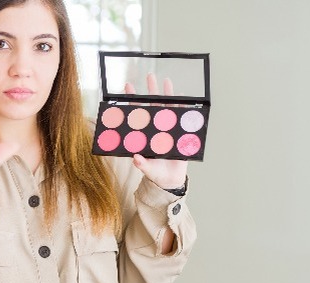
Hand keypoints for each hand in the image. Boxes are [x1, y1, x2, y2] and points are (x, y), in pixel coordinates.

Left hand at [124, 74, 187, 188]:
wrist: (170, 179)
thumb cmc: (156, 173)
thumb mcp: (147, 169)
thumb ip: (141, 164)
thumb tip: (135, 159)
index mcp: (144, 134)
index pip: (137, 114)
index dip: (132, 101)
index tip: (128, 86)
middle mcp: (155, 129)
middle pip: (152, 106)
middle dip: (150, 90)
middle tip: (149, 74)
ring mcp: (167, 129)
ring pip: (166, 108)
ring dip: (166, 93)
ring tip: (165, 79)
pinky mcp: (179, 133)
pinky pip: (181, 117)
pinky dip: (181, 106)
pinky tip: (181, 95)